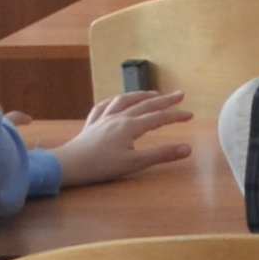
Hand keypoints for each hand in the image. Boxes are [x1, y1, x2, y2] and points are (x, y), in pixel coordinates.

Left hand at [54, 87, 194, 186]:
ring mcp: (103, 119)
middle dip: (164, 99)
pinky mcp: (91, 124)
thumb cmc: (100, 166)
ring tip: (151, 94)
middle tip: (179, 94)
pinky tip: (116, 102)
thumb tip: (187, 148)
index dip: (175, 116)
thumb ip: (161, 154)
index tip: (190, 114)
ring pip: (124, 101)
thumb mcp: (134, 163)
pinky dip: (113, 101)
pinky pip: (103, 107)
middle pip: (144, 104)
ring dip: (140, 95)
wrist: (67, 165)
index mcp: (130, 126)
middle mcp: (118, 117)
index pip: (158, 118)